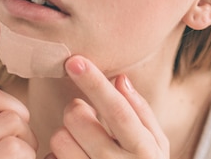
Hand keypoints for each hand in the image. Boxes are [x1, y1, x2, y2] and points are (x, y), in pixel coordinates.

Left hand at [49, 56, 169, 158]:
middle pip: (78, 118)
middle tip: (86, 120)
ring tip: (81, 145)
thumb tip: (120, 78)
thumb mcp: (156, 146)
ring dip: (65, 135)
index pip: (118, 110)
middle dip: (77, 111)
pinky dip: (55, 155)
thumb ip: (141, 112)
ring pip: (59, 138)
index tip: (74, 60)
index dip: (95, 83)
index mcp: (145, 152)